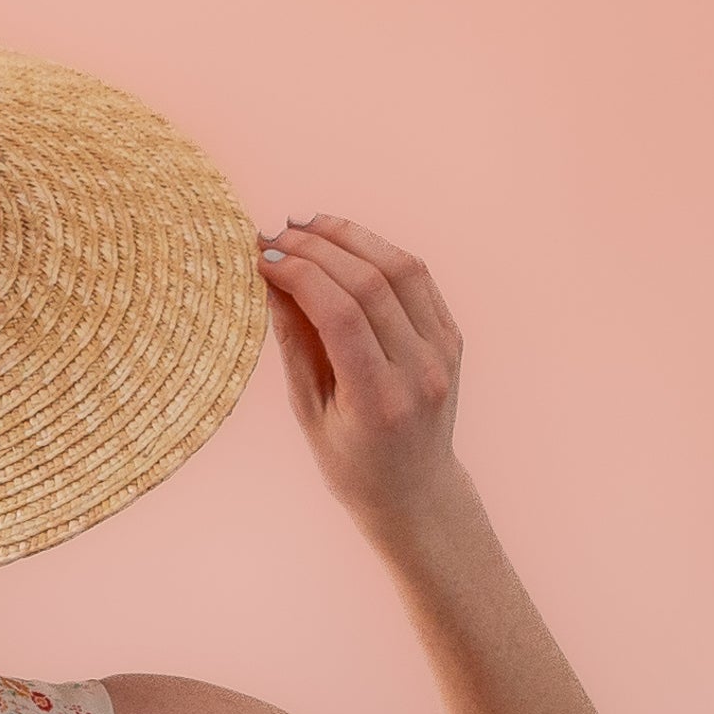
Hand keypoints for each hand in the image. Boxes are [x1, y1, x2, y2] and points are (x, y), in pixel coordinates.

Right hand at [257, 214, 466, 544]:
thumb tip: (271, 283)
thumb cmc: (350, 463)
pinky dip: (377, 250)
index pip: (339, 314)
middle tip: (274, 233)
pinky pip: (417, 278)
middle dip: (317, 248)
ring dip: (350, 237)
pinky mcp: (452, 336)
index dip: (298, 275)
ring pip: (400, 268)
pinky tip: (343, 241)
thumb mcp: (309, 414)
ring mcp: (443, 350)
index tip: (262, 258)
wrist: (415, 490)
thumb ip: (294, 348)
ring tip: (306, 223)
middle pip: (369, 283)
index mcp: (378, 399)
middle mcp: (420, 369)